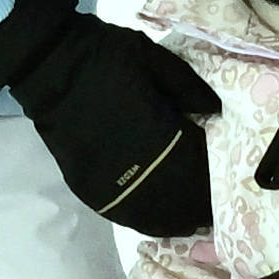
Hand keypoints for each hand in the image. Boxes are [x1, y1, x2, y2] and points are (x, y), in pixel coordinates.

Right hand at [0, 0, 218, 236]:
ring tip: (189, 221)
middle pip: (176, 201)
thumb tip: (215, 112)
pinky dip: (141, 219)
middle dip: (197, 208)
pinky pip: (119, 213)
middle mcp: (135, 166)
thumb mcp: (157, 59)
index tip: (228, 186)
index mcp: (159, 134)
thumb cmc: (107, 56)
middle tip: (211, 211)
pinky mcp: (85, 184)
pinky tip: (153, 217)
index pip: (198, 171)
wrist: (49, 64)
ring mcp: (108, 180)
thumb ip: (190, 87)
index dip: (213, 183)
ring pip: (149, 215)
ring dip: (172, 221)